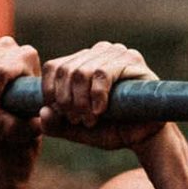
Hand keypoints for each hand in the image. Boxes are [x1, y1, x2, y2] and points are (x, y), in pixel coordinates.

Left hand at [36, 42, 164, 150]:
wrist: (144, 136)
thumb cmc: (112, 129)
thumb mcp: (78, 130)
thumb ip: (57, 125)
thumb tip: (43, 111)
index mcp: (82, 62)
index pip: (54, 67)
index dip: (51, 92)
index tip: (61, 115)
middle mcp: (98, 52)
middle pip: (66, 70)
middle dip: (67, 101)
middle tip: (78, 120)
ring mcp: (116, 53)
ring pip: (82, 71)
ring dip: (81, 101)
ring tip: (90, 119)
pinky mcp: (132, 61)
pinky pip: (103, 73)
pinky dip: (97, 95)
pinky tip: (101, 111)